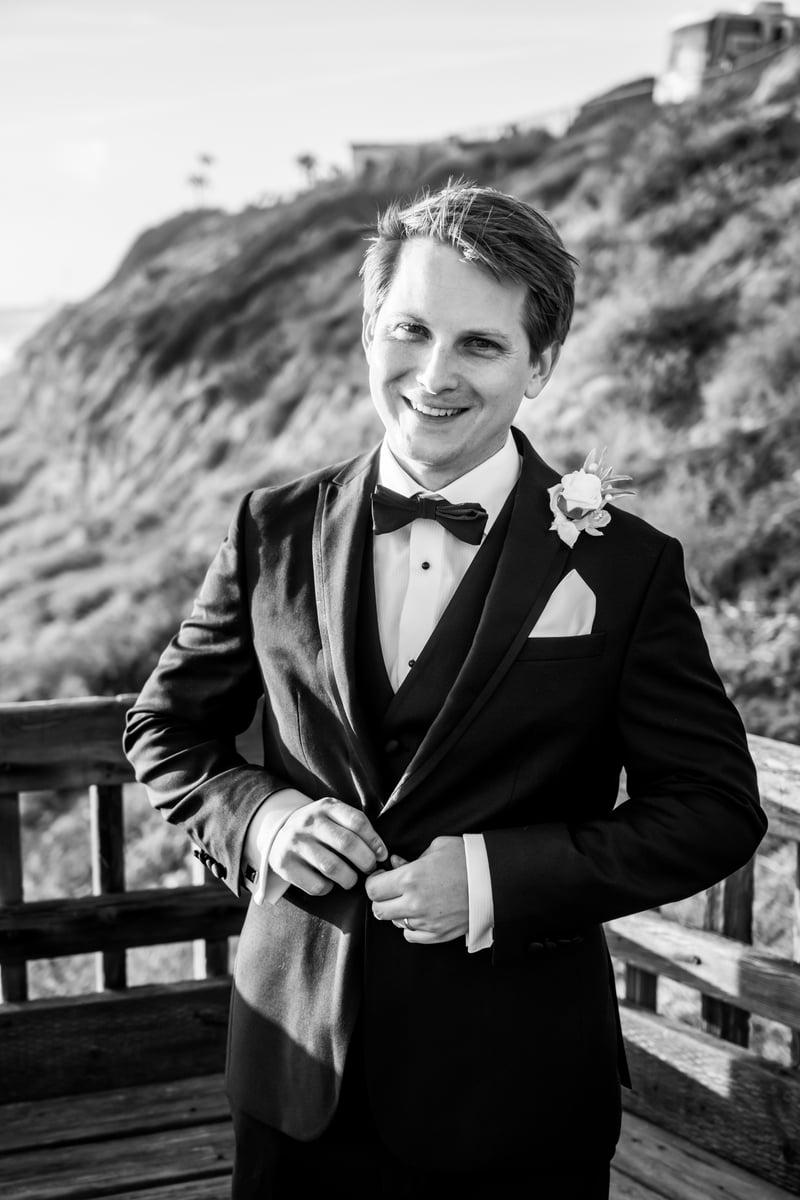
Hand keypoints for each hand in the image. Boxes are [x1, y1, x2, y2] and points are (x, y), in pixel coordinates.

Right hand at [268, 797, 386, 895]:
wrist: (278, 833)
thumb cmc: (317, 828)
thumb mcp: (332, 815)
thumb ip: (354, 827)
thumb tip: (380, 853)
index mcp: (326, 807)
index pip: (357, 821)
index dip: (374, 841)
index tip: (381, 854)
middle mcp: (309, 822)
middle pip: (347, 844)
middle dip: (366, 861)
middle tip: (370, 869)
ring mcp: (295, 843)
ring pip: (333, 867)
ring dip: (349, 879)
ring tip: (351, 879)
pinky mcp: (285, 864)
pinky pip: (316, 884)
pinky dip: (328, 888)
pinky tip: (329, 883)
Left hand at [365, 836, 467, 943]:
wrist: (495, 879)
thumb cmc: (467, 858)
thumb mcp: (436, 847)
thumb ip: (410, 858)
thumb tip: (394, 864)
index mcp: (410, 878)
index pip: (372, 889)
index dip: (373, 882)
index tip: (381, 876)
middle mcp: (414, 903)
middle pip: (378, 910)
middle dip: (381, 898)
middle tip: (390, 889)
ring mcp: (426, 922)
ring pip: (395, 923)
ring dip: (397, 911)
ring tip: (411, 898)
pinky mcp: (439, 934)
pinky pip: (411, 936)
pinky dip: (411, 926)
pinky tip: (420, 914)